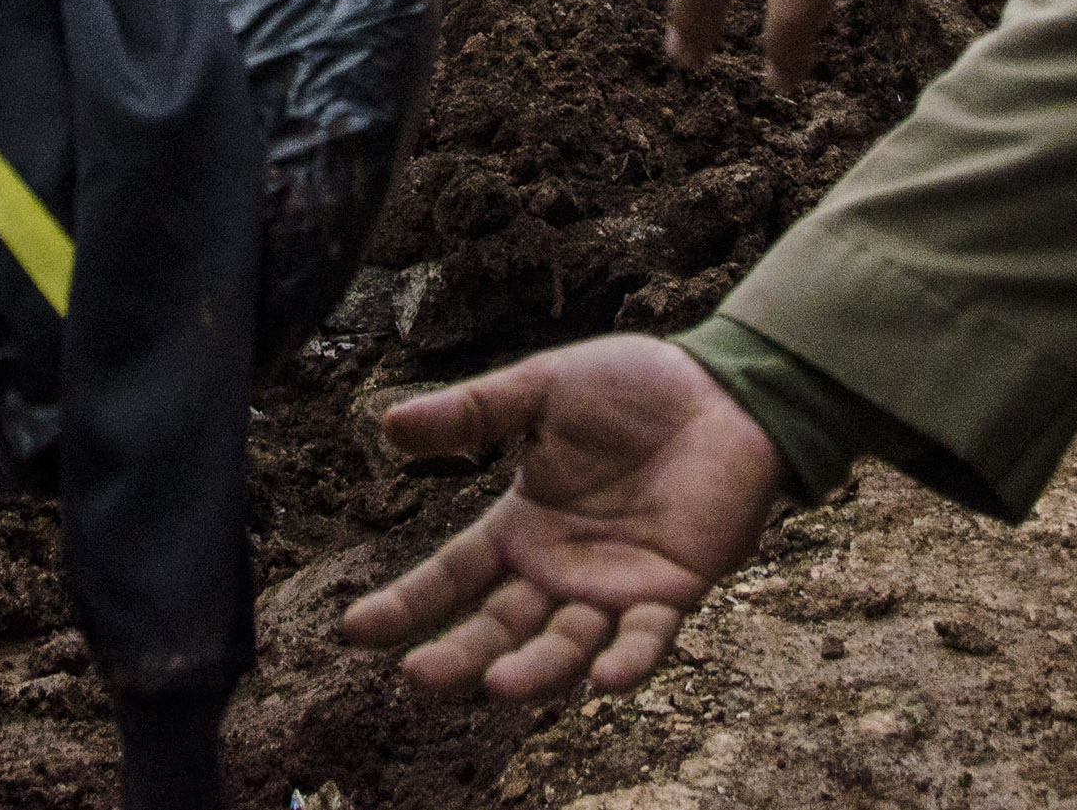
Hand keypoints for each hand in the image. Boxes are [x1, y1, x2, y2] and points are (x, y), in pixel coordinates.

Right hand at [341, 336, 786, 699]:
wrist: (720, 390)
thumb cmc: (630, 389)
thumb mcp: (539, 390)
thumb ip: (471, 413)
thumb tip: (388, 425)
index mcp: (522, 525)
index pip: (453, 575)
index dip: (408, 604)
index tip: (355, 631)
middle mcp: (559, 569)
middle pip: (498, 626)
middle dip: (458, 655)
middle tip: (418, 677)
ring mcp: (613, 588)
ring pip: (565, 645)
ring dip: (535, 671)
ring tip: (500, 687)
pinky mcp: (671, 591)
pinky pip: (646, 639)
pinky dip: (627, 662)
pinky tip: (604, 679)